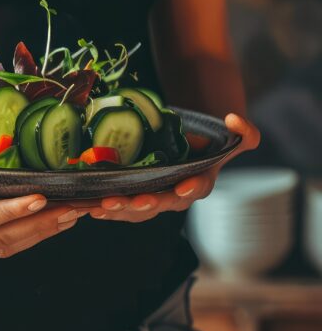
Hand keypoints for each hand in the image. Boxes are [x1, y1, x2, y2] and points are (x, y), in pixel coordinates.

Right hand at [0, 141, 86, 257]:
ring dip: (43, 232)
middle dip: (44, 224)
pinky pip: (2, 245)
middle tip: (77, 206)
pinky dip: (30, 235)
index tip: (40, 198)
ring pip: (8, 246)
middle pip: (5, 238)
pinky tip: (50, 221)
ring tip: (75, 213)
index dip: (11, 212)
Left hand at [87, 113, 260, 222]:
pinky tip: (88, 207)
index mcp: (199, 183)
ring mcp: (152, 200)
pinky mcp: (132, 199)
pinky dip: (104, 209)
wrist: (182, 150)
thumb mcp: (228, 138)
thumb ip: (243, 133)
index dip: (192, 187)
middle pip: (161, 204)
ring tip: (102, 206)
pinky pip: (118, 209)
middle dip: (146, 203)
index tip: (183, 186)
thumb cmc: (204, 145)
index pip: (198, 188)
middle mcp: (175, 196)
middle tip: (132, 200)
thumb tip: (235, 119)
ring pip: (136, 211)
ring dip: (119, 209)